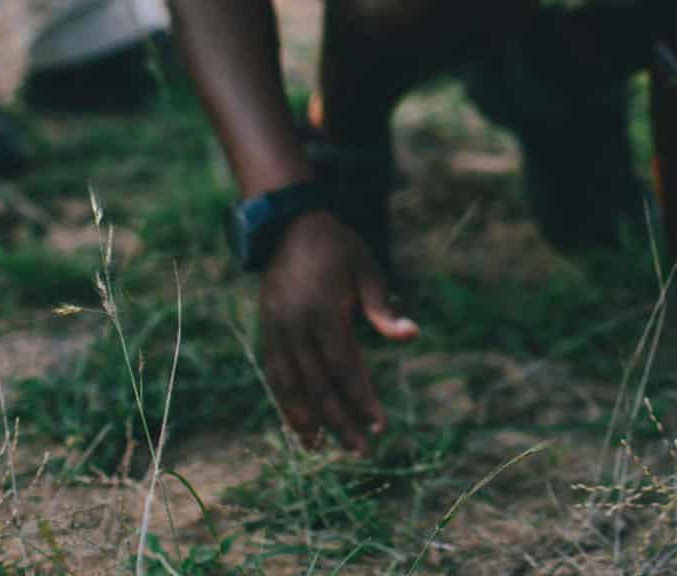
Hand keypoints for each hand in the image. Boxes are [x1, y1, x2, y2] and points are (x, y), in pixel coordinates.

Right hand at [257, 211, 416, 451]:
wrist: (291, 226)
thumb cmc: (340, 250)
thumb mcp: (368, 271)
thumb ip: (382, 310)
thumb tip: (411, 335)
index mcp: (323, 312)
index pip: (344, 367)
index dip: (361, 399)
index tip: (379, 425)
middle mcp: (295, 326)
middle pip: (317, 385)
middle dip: (339, 421)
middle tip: (360, 450)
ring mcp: (276, 330)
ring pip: (290, 386)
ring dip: (306, 420)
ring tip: (322, 449)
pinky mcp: (266, 332)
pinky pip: (274, 375)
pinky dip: (285, 402)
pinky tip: (298, 424)